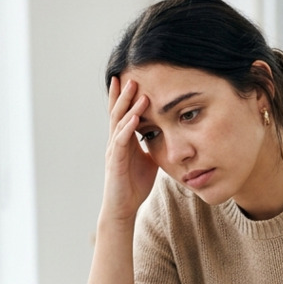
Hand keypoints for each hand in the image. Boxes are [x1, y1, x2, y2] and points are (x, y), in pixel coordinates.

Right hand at [102, 76, 158, 223]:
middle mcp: (116, 142)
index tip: (129, 78)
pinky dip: (128, 128)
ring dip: (127, 106)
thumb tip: (168, 135)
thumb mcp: (149, 161)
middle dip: (124, 94)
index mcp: (123, 140)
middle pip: (117, 112)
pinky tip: (135, 118)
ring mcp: (114, 151)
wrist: (123, 207)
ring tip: (136, 90)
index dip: (124, 97)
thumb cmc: (134, 185)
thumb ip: (154, 146)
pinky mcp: (116, 162)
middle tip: (130, 75)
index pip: (122, 114)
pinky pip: (121, 141)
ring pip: (119, 123)